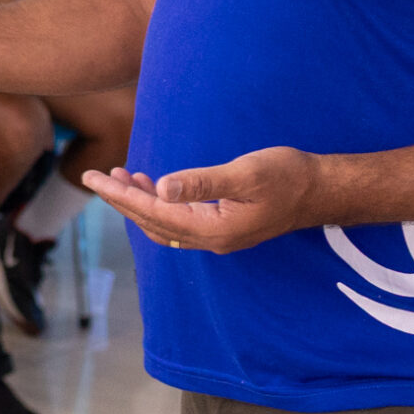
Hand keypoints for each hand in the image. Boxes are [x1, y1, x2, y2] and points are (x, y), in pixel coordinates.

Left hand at [81, 146, 322, 253]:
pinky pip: (177, 221)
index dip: (120, 195)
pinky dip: (157, 204)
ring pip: (162, 223)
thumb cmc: (287, 176)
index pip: (153, 212)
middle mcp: (210, 240)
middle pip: (151, 222)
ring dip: (137, 202)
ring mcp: (216, 236)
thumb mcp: (244, 174)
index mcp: (213, 230)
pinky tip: (151, 183)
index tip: (93, 178)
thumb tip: (161, 188)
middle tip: (93, 176)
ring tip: (117, 175)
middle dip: (120, 200)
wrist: (320, 190)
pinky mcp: (221, 227)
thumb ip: (202, 183)